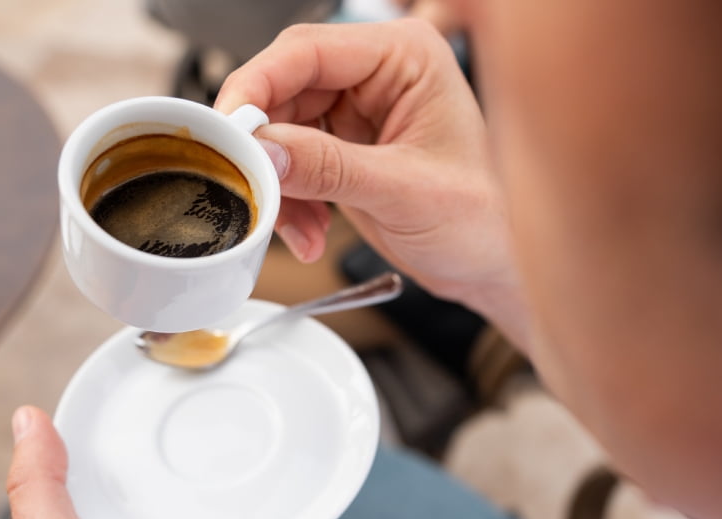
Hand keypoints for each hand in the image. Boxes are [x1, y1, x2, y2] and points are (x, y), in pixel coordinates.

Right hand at [216, 20, 528, 346]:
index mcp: (405, 56)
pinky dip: (288, 200)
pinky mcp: (343, 149)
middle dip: (264, 146)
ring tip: (296, 228)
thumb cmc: (485, 219)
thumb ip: (331, 169)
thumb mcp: (406, 193)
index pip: (307, 50)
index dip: (257, 86)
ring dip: (277, 184)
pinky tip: (308, 232)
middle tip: (251, 186)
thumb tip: (265, 151)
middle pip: (282, 89)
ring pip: (279, 130)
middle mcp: (377, 74)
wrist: (493, 265)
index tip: (228, 130)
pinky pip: (290, 163)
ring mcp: (357, 111)